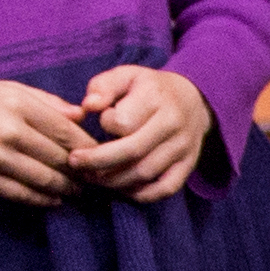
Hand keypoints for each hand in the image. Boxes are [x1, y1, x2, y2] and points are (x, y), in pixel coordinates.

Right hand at [0, 78, 90, 204]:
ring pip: (45, 180)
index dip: (88, 148)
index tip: (101, 155)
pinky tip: (55, 200)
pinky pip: (22, 194)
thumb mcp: (8, 90)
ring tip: (79, 192)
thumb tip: (83, 115)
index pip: (66, 131)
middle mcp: (9, 131)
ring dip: (67, 189)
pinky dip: (43, 200)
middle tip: (97, 180)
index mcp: (18, 104)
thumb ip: (47, 102)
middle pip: (60, 158)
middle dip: (82, 172)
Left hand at [75, 63, 211, 203]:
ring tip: (93, 176)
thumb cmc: (150, 88)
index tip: (102, 120)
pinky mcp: (188, 165)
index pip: (123, 122)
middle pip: (132, 152)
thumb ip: (103, 87)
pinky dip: (141, 195)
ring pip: (144, 173)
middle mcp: (172, 123)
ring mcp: (182, 147)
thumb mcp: (126, 75)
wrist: (193, 100)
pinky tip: (122, 189)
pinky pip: (165, 189)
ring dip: (114, 181)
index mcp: (155, 98)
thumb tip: (88, 106)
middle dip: (97, 162)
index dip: (105, 124)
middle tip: (75, 163)